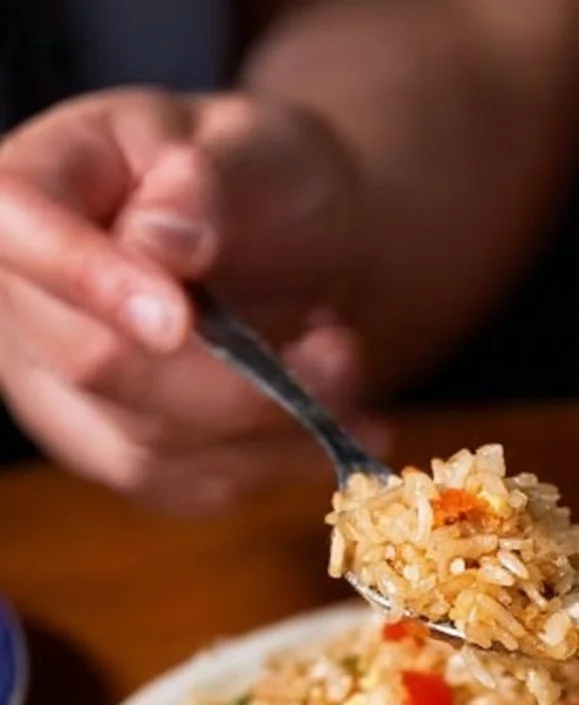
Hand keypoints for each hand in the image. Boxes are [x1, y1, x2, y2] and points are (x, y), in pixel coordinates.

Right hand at [0, 88, 387, 512]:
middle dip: (229, 373)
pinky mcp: (128, 459)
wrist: (298, 248)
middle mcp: (27, 304)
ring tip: (350, 369)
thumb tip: (164, 241)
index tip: (180, 320)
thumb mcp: (254, 148)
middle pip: (93, 363)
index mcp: (34, 187)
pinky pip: (196, 486)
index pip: (19, 233)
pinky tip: (347, 421)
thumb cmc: (263, 179)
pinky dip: (284, 462)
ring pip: (151, 447)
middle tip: (339, 350)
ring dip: (273, 424)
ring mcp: (66, 394)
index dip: (90, 282)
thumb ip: (210, 184)